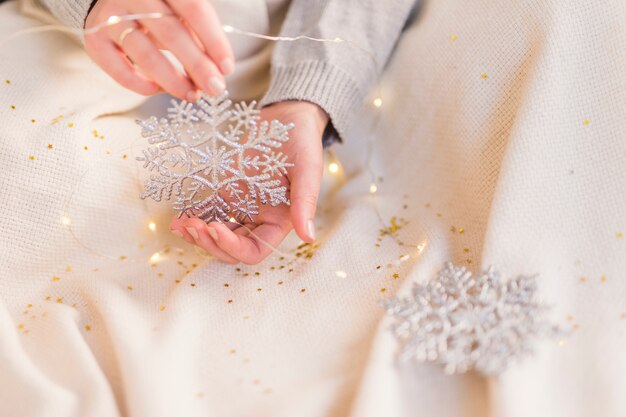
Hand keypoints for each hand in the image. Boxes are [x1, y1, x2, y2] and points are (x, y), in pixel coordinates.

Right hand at [84, 0, 234, 99]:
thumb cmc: (160, 6)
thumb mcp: (182, 9)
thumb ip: (199, 32)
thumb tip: (218, 70)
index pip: (194, 9)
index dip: (213, 41)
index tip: (227, 68)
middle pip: (170, 33)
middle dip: (197, 66)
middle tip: (215, 89)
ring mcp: (110, 16)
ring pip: (144, 55)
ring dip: (173, 80)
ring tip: (192, 94)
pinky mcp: (95, 39)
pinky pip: (118, 69)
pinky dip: (141, 85)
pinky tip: (159, 90)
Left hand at [170, 101, 328, 263]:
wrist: (288, 119)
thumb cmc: (302, 141)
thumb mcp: (308, 169)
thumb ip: (306, 202)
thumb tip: (308, 236)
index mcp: (280, 221)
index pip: (255, 250)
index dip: (234, 247)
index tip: (216, 228)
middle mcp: (260, 219)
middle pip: (232, 248)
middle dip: (210, 242)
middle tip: (193, 226)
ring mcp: (242, 207)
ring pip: (217, 234)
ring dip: (199, 235)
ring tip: (180, 225)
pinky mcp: (228, 192)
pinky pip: (210, 212)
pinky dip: (195, 217)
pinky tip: (179, 217)